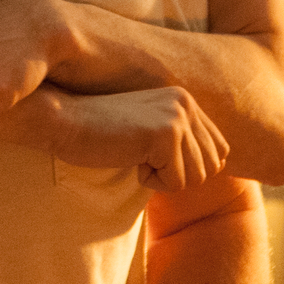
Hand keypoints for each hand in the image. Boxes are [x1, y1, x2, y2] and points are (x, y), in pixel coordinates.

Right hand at [49, 86, 227, 191]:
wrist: (63, 120)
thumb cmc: (99, 132)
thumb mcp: (149, 130)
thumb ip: (183, 139)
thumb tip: (220, 165)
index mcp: (185, 99)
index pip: (219, 150)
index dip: (188, 166)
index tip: (152, 156)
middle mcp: (186, 104)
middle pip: (211, 167)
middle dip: (177, 174)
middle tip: (141, 157)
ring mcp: (178, 117)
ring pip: (195, 178)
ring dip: (163, 178)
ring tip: (134, 155)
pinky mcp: (166, 135)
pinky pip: (175, 183)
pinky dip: (149, 181)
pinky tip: (128, 158)